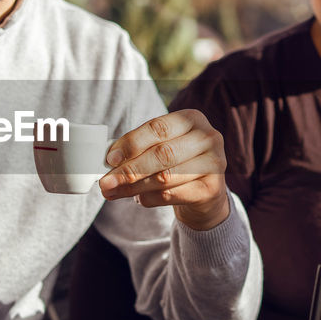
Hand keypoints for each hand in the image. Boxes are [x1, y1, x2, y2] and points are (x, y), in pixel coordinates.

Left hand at [97, 109, 230, 230]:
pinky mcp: (213, 189)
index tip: (109, 159)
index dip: (131, 143)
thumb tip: (109, 161)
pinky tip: (139, 200)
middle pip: (162, 154)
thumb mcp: (160, 147)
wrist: (204, 192)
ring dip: (134, 187)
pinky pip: (173, 195)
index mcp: (191, 119)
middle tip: (106, 182)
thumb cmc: (176, 163)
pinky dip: (150, 199)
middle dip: (129, 170)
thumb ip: (138, 149)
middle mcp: (207, 137)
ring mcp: (214, 163)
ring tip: (114, 193)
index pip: (158, 128)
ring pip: (166, 177)